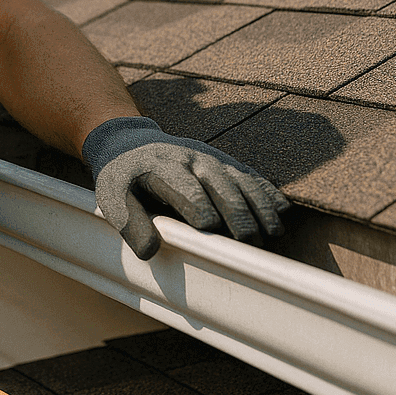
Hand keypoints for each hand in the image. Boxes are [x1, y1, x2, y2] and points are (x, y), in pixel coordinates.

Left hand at [83, 116, 288, 257]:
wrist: (129, 142)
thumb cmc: (122, 178)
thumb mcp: (113, 198)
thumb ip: (130, 224)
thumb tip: (150, 252)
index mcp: (160, 167)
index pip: (184, 186)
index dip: (199, 206)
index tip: (210, 229)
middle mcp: (190, 159)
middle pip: (220, 184)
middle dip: (236, 212)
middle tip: (250, 242)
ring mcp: (210, 158)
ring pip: (240, 179)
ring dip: (259, 205)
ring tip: (273, 232)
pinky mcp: (223, 161)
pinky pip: (249, 174)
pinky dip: (266, 191)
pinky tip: (281, 210)